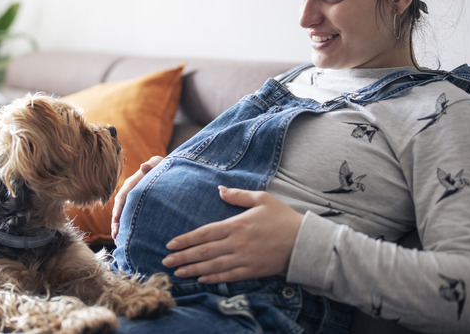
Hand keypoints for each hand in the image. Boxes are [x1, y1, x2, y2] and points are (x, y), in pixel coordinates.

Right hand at [111, 156, 164, 239]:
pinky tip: (128, 239)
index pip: (122, 197)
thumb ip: (151, 164)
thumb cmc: (162, 166)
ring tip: (119, 242)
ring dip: (120, 228)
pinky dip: (128, 228)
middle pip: (119, 209)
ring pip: (123, 216)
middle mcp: (129, 193)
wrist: (166, 171)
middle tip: (116, 236)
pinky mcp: (137, 208)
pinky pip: (130, 218)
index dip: (118, 208)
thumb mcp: (158, 163)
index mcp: (132, 184)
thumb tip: (143, 167)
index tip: (116, 219)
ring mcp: (132, 201)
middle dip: (116, 223)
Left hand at [161, 186, 303, 283]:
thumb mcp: (262, 199)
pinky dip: (214, 278)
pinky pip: (229, 276)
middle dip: (183, 257)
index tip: (171, 244)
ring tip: (178, 273)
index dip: (186, 239)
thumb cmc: (283, 218)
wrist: (304, 241)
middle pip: (204, 251)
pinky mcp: (252, 271)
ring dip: (194, 269)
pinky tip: (201, 279)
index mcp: (236, 225)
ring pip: (213, 266)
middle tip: (166, 262)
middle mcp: (237, 243)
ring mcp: (244, 259)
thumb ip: (238, 195)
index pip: (204, 233)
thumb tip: (220, 189)